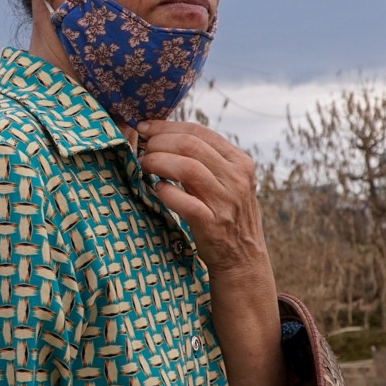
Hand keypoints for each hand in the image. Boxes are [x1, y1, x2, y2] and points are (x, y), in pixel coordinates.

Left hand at [136, 120, 273, 285]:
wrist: (243, 259)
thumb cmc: (227, 214)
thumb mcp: (228, 181)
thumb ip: (207, 159)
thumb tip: (165, 135)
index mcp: (240, 162)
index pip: (200, 132)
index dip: (167, 126)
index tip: (145, 127)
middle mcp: (237, 178)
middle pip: (190, 145)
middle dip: (159, 143)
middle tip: (142, 149)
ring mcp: (226, 201)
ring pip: (186, 168)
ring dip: (158, 163)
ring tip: (145, 166)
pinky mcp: (212, 224)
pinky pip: (182, 201)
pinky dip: (165, 192)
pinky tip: (158, 190)